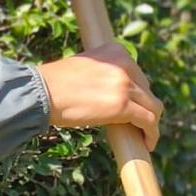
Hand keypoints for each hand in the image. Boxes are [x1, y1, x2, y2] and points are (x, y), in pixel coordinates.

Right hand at [37, 41, 164, 150]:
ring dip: (151, 123)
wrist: (42, 92)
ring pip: (153, 107)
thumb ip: (106, 74)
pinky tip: (147, 144)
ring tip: (145, 137)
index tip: (135, 108)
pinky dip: (152, 134)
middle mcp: (124, 63)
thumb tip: (116, 95)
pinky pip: (149, 121)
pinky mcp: (123, 105)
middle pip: (147, 91)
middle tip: (137, 126)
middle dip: (144, 108)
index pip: (137, 75)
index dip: (138, 95)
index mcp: (116, 51)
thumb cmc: (56, 84)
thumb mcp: (87, 68)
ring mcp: (125, 83)